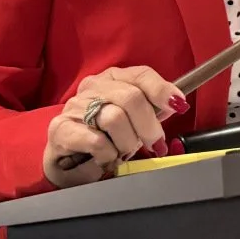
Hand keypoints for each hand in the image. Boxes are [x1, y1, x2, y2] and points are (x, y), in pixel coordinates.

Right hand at [42, 66, 188, 188]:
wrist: (67, 164)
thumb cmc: (104, 139)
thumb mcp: (132, 122)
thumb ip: (152, 109)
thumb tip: (176, 103)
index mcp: (112, 79)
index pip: (141, 74)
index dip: (162, 90)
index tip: (178, 106)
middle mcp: (92, 87)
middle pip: (131, 97)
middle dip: (149, 126)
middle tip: (154, 145)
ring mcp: (74, 107)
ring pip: (114, 119)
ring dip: (126, 143)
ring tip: (123, 153)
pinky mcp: (60, 129)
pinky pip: (96, 141)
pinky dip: (108, 155)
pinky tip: (105, 159)